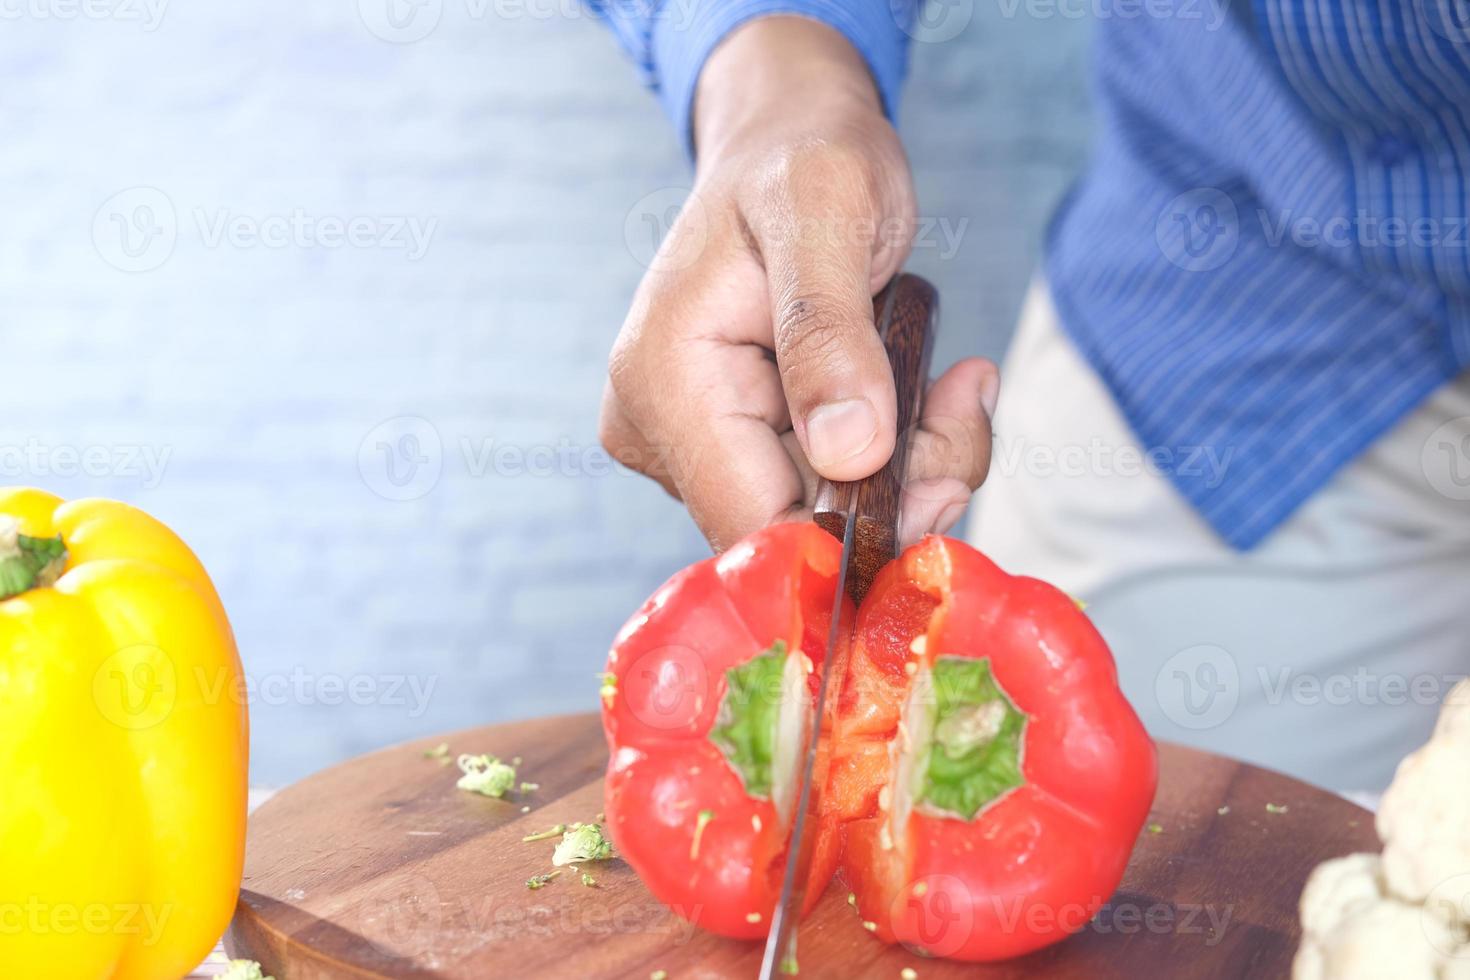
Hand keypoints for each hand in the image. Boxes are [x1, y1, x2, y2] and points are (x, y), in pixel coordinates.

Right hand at [601, 16, 997, 550]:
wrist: (786, 142)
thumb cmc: (804, 156)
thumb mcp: (828, 210)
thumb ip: (830, 332)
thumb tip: (849, 452)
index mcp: (664, 379)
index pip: (752, 525)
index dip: (852, 536)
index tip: (942, 483)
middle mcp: (656, 427)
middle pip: (794, 531)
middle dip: (899, 489)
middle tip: (961, 405)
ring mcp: (688, 443)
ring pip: (820, 518)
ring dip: (908, 470)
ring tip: (951, 388)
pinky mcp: (730, 446)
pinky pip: (825, 489)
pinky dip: (893, 459)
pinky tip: (924, 396)